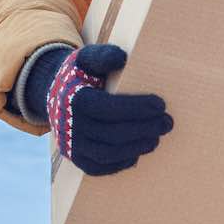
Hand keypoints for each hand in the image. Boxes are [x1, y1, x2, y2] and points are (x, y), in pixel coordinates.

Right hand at [45, 43, 171, 176]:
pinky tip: (137, 152)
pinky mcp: (75, 159)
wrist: (56, 96)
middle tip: (167, 123)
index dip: (136, 108)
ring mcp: (71, 145)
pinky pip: (99, 168)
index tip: (160, 105)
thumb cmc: (80, 75)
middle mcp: (70, 126)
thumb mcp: (88, 59)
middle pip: (112, 133)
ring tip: (156, 138)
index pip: (108, 108)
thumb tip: (122, 58)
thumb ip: (103, 56)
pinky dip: (120, 163)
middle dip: (144, 129)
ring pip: (107, 154)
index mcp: (74, 100)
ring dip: (136, 148)